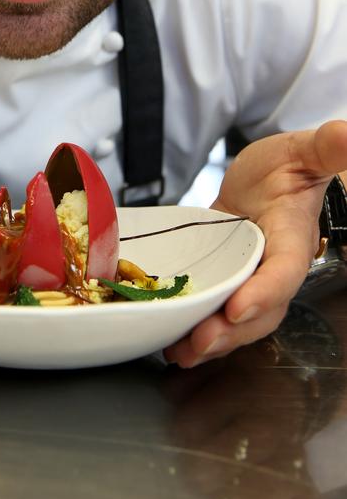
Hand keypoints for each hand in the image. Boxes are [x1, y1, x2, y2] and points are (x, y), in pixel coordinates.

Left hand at [164, 120, 346, 367]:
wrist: (270, 177)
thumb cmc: (290, 165)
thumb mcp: (304, 151)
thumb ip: (328, 147)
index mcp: (293, 237)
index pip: (284, 270)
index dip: (265, 291)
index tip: (238, 307)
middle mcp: (273, 267)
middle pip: (259, 310)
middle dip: (230, 331)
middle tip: (199, 341)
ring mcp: (249, 278)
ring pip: (236, 320)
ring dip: (210, 339)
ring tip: (180, 351)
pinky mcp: (224, 279)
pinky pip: (215, 310)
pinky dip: (194, 327)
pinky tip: (170, 338)